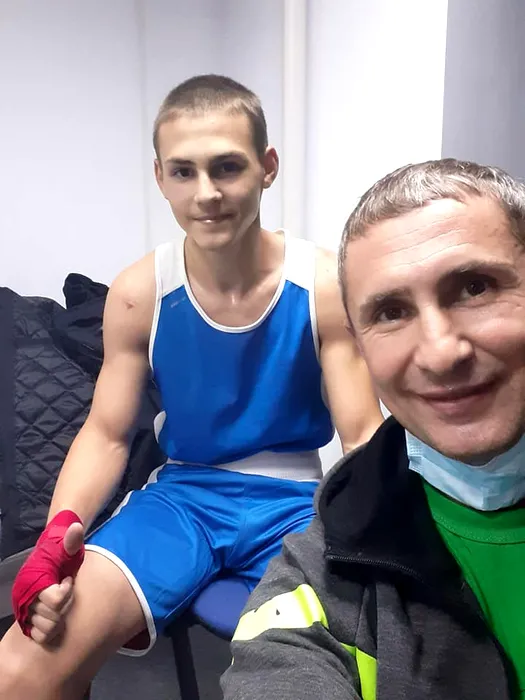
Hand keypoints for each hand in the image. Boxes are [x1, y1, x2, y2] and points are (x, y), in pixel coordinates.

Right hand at [27, 522, 83, 643]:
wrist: (50, 559)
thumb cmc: (60, 554)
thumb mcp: (67, 546)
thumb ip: (71, 540)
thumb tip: (76, 527)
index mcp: (34, 581)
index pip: (57, 599)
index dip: (67, 591)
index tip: (67, 579)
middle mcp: (26, 598)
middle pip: (53, 617)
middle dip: (65, 606)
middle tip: (66, 592)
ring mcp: (27, 612)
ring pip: (47, 630)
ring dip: (59, 619)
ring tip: (61, 604)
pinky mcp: (29, 622)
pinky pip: (40, 636)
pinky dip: (50, 630)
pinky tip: (56, 615)